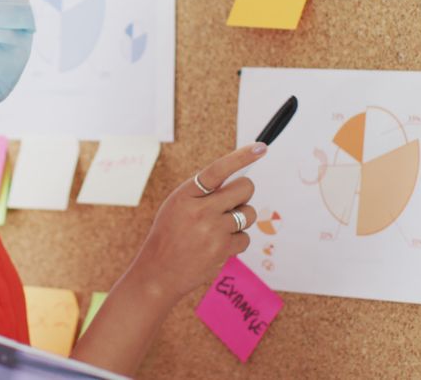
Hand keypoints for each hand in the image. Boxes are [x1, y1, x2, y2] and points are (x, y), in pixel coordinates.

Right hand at [126, 143, 266, 303]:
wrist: (159, 271)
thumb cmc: (169, 235)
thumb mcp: (176, 205)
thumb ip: (202, 192)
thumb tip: (236, 184)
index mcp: (186, 194)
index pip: (218, 170)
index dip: (241, 157)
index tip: (260, 148)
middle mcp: (201, 210)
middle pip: (244, 189)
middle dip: (243, 193)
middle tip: (233, 201)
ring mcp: (214, 231)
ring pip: (249, 213)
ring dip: (241, 219)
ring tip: (219, 228)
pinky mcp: (223, 250)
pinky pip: (245, 238)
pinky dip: (236, 241)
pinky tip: (218, 246)